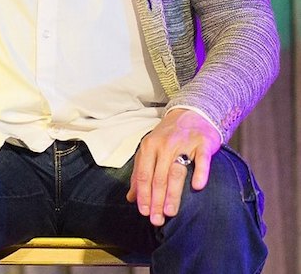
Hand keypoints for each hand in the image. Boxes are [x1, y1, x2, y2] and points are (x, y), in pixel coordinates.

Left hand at [126, 108, 221, 225]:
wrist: (192, 113)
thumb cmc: (169, 137)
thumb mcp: (150, 150)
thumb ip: (140, 173)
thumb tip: (130, 197)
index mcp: (148, 147)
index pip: (142, 175)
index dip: (142, 195)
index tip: (143, 212)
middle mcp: (163, 145)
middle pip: (157, 177)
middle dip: (156, 200)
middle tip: (156, 220)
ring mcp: (183, 143)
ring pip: (176, 172)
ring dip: (172, 193)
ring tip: (170, 212)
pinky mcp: (202, 143)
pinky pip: (201, 160)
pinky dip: (200, 173)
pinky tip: (197, 187)